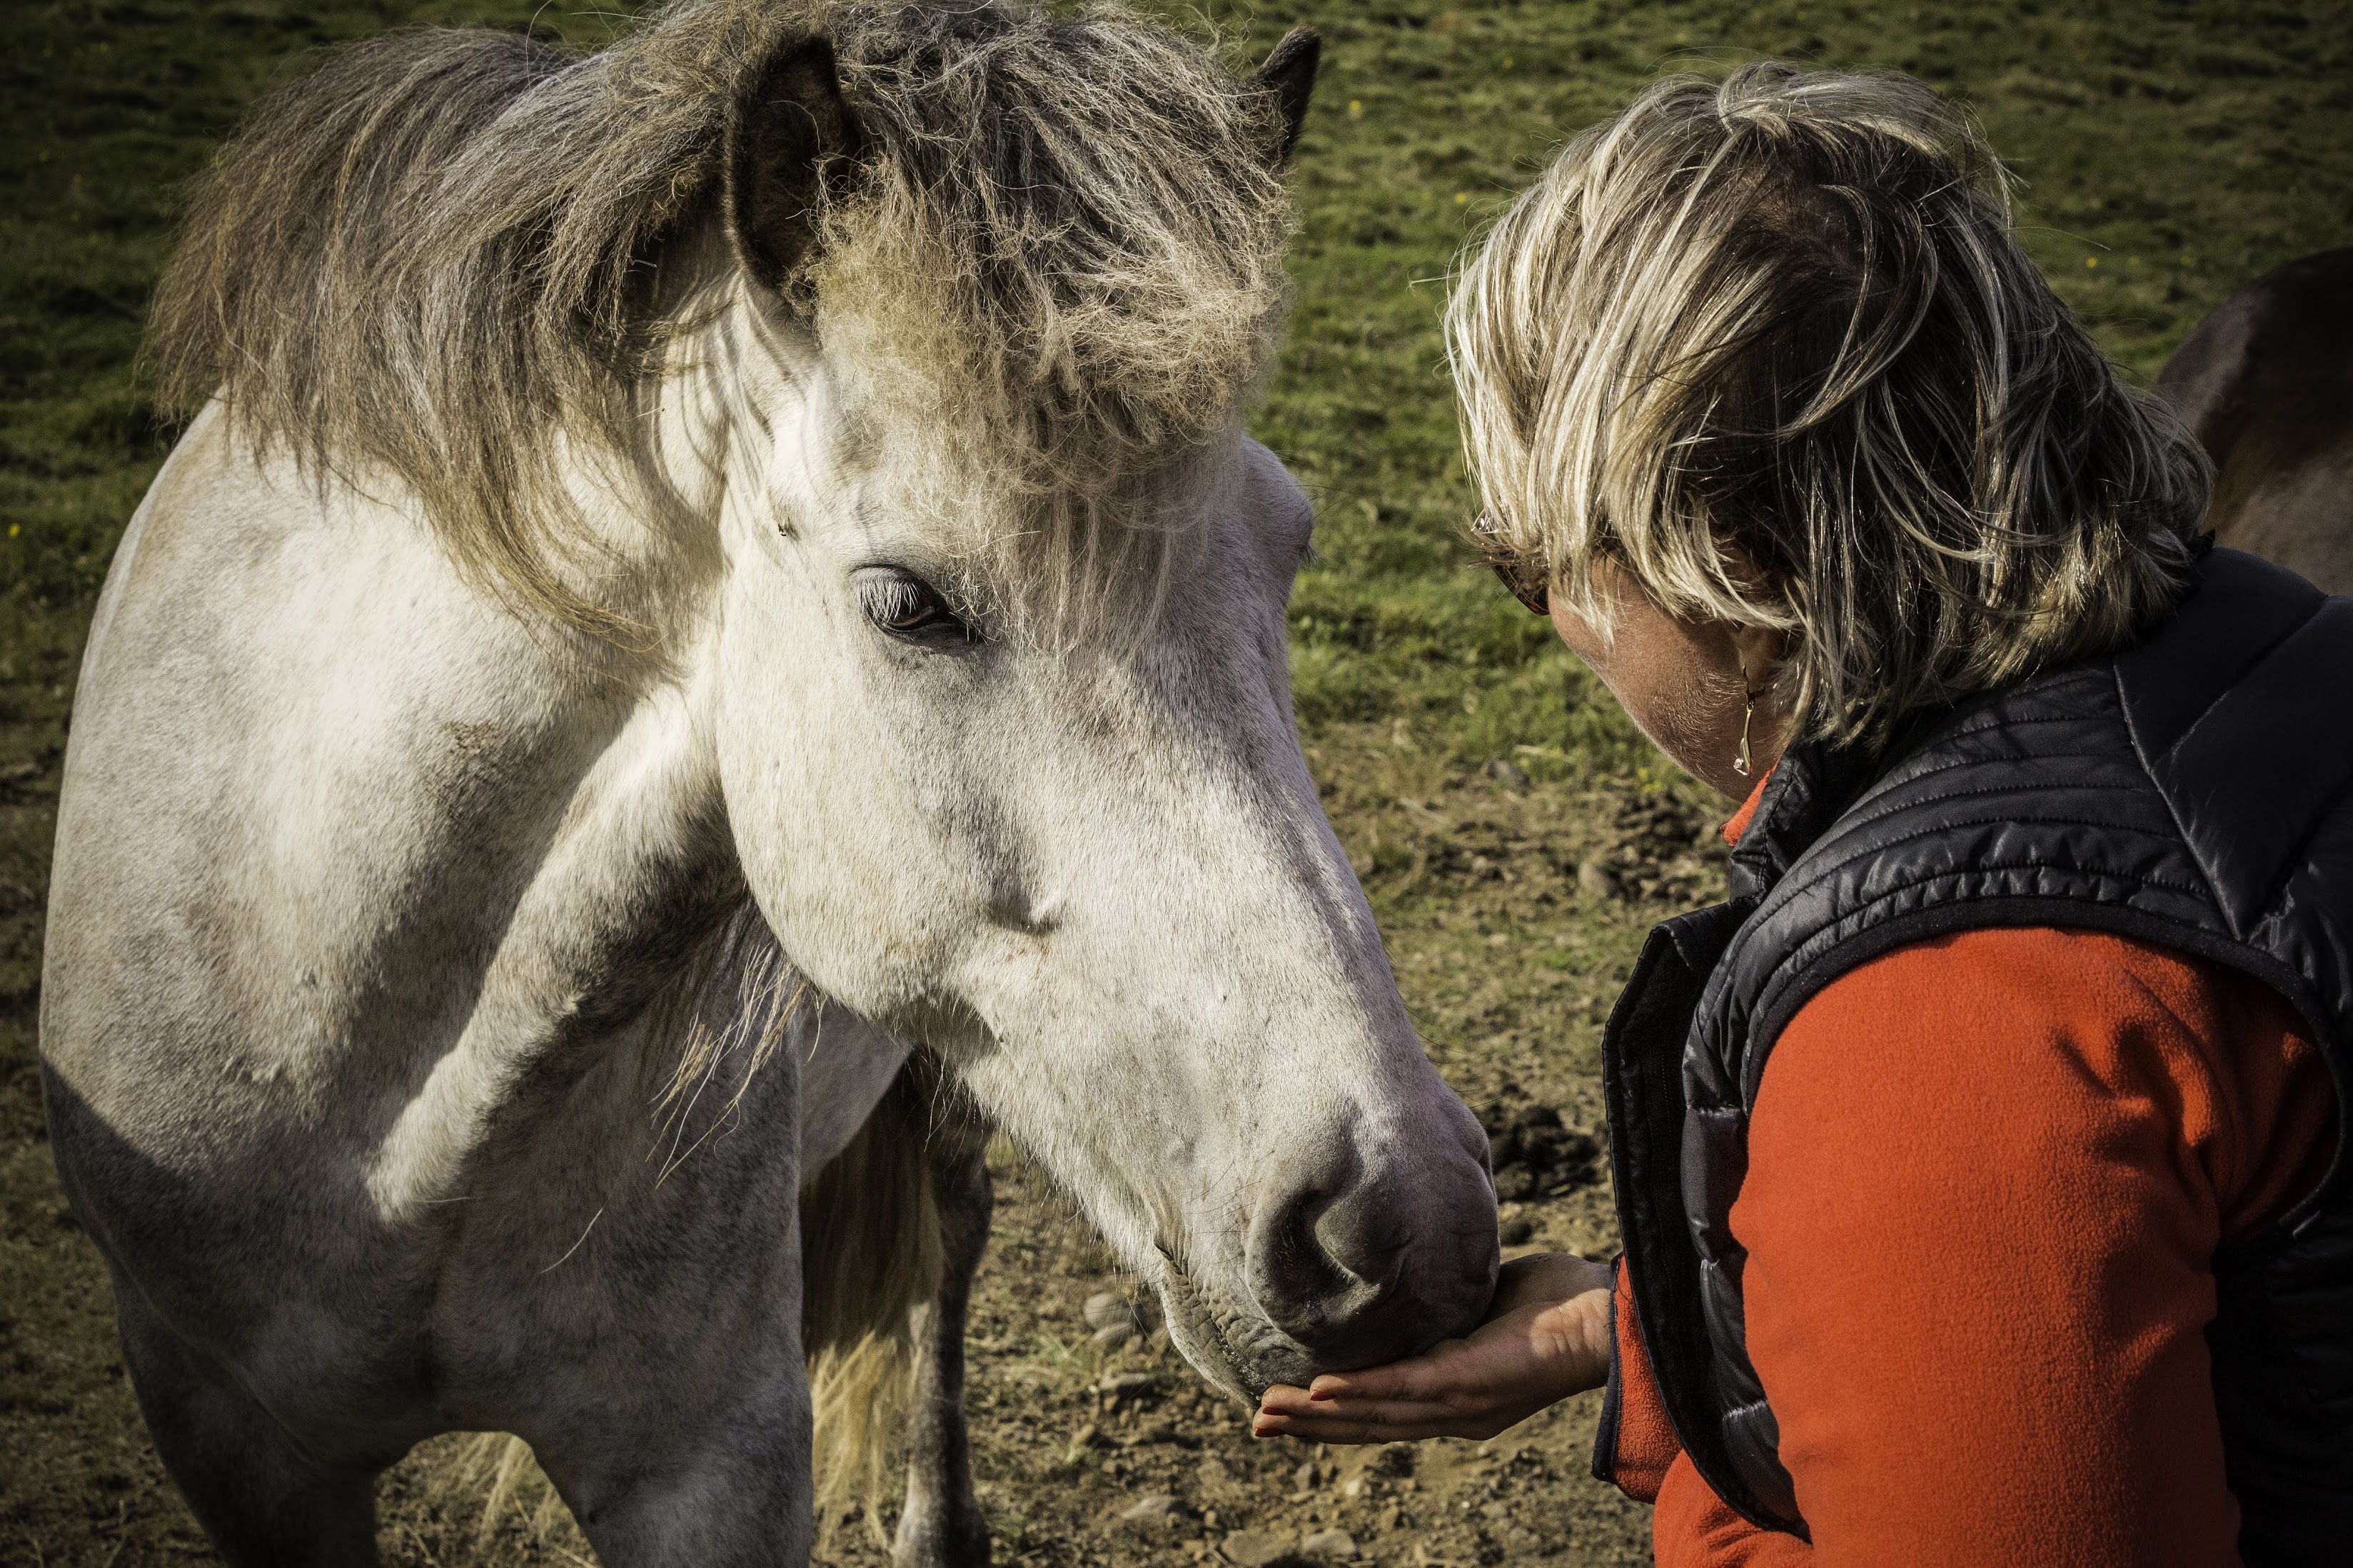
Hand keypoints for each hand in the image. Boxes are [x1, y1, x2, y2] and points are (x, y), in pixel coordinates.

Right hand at [1250, 1252, 1614, 1443]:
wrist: (1607, 1316)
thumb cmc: (1554, 1302)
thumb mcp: (1480, 1302)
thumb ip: (1443, 1301)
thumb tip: (1409, 1269)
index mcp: (1452, 1396)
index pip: (1379, 1411)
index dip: (1328, 1414)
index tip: (1282, 1408)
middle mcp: (1451, 1412)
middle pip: (1365, 1425)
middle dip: (1306, 1427)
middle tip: (1255, 1422)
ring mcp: (1459, 1403)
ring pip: (1374, 1415)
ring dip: (1316, 1416)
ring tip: (1268, 1412)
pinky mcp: (1470, 1384)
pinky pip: (1404, 1390)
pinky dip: (1358, 1392)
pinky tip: (1319, 1392)